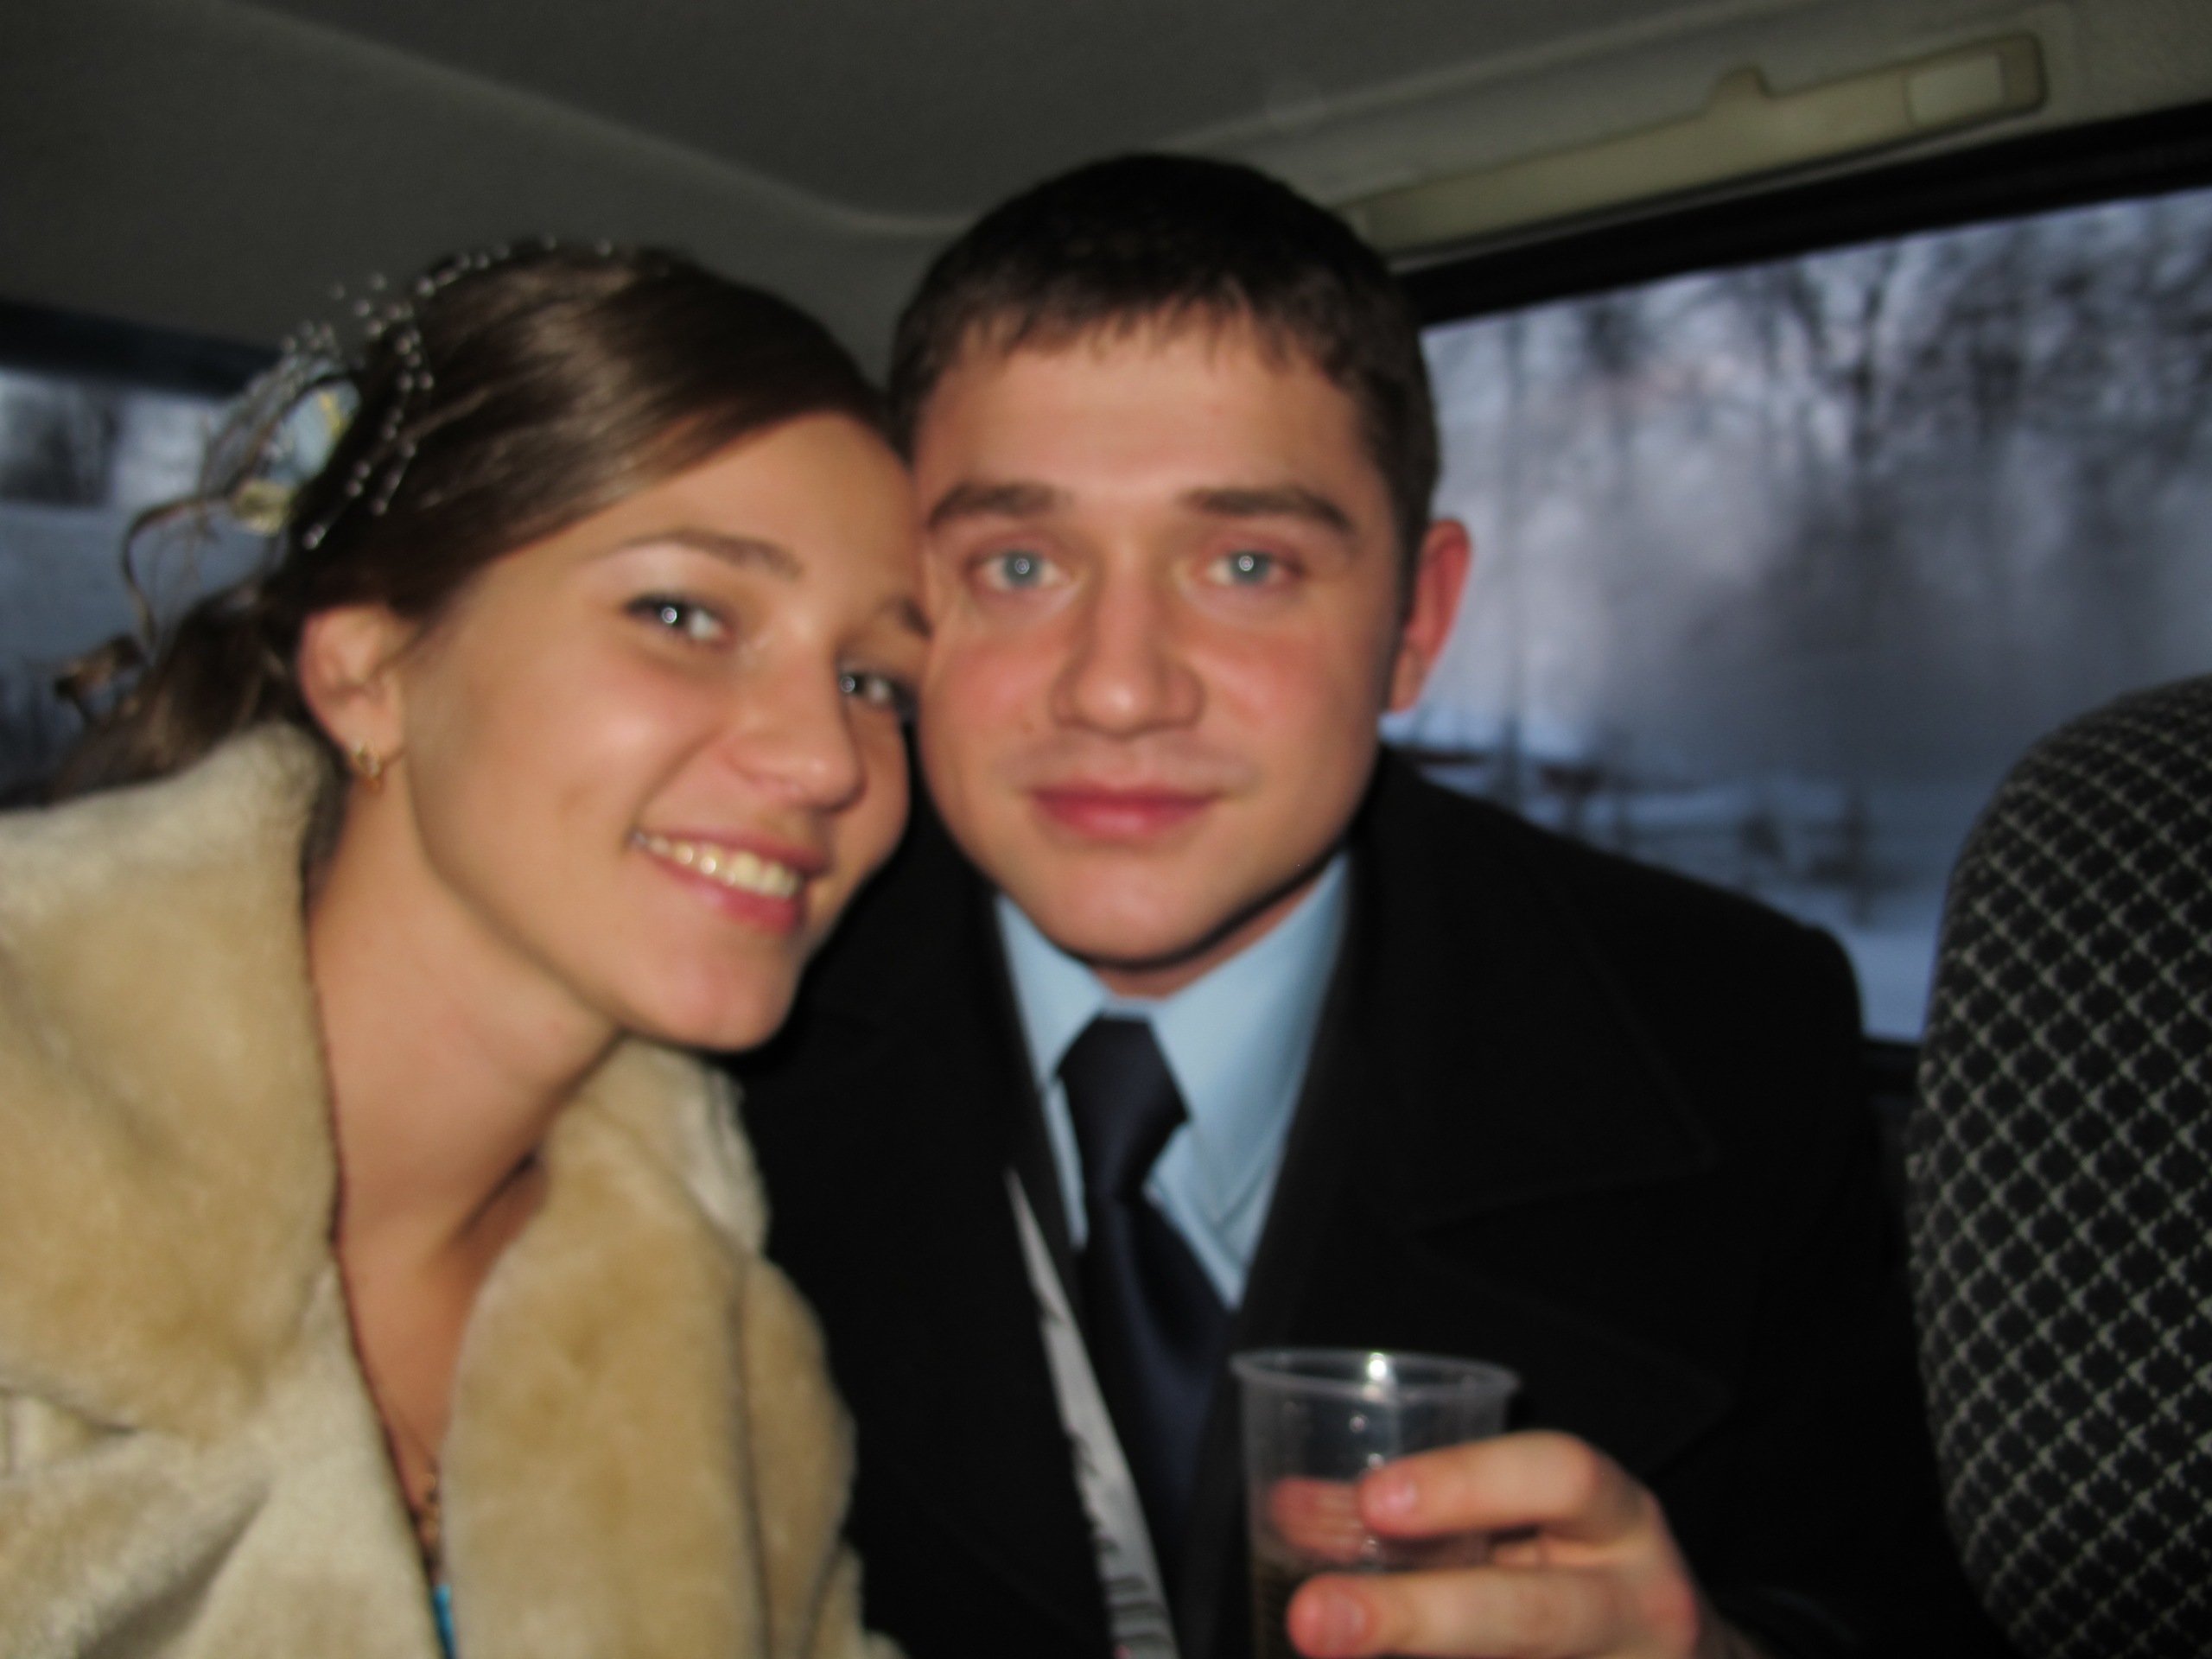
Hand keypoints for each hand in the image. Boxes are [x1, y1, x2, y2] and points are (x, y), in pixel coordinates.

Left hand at [1281, 1432, 1768, 1658]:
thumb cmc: (1583, 1573)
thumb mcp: (1529, 1525)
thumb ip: (1414, 1516)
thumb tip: (1289, 1508)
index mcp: (1621, 1524)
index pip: (1564, 1478)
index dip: (1468, 1482)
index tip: (1375, 1499)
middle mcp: (1638, 1606)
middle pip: (1534, 1613)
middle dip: (1417, 1617)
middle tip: (1315, 1617)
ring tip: (1322, 1645)